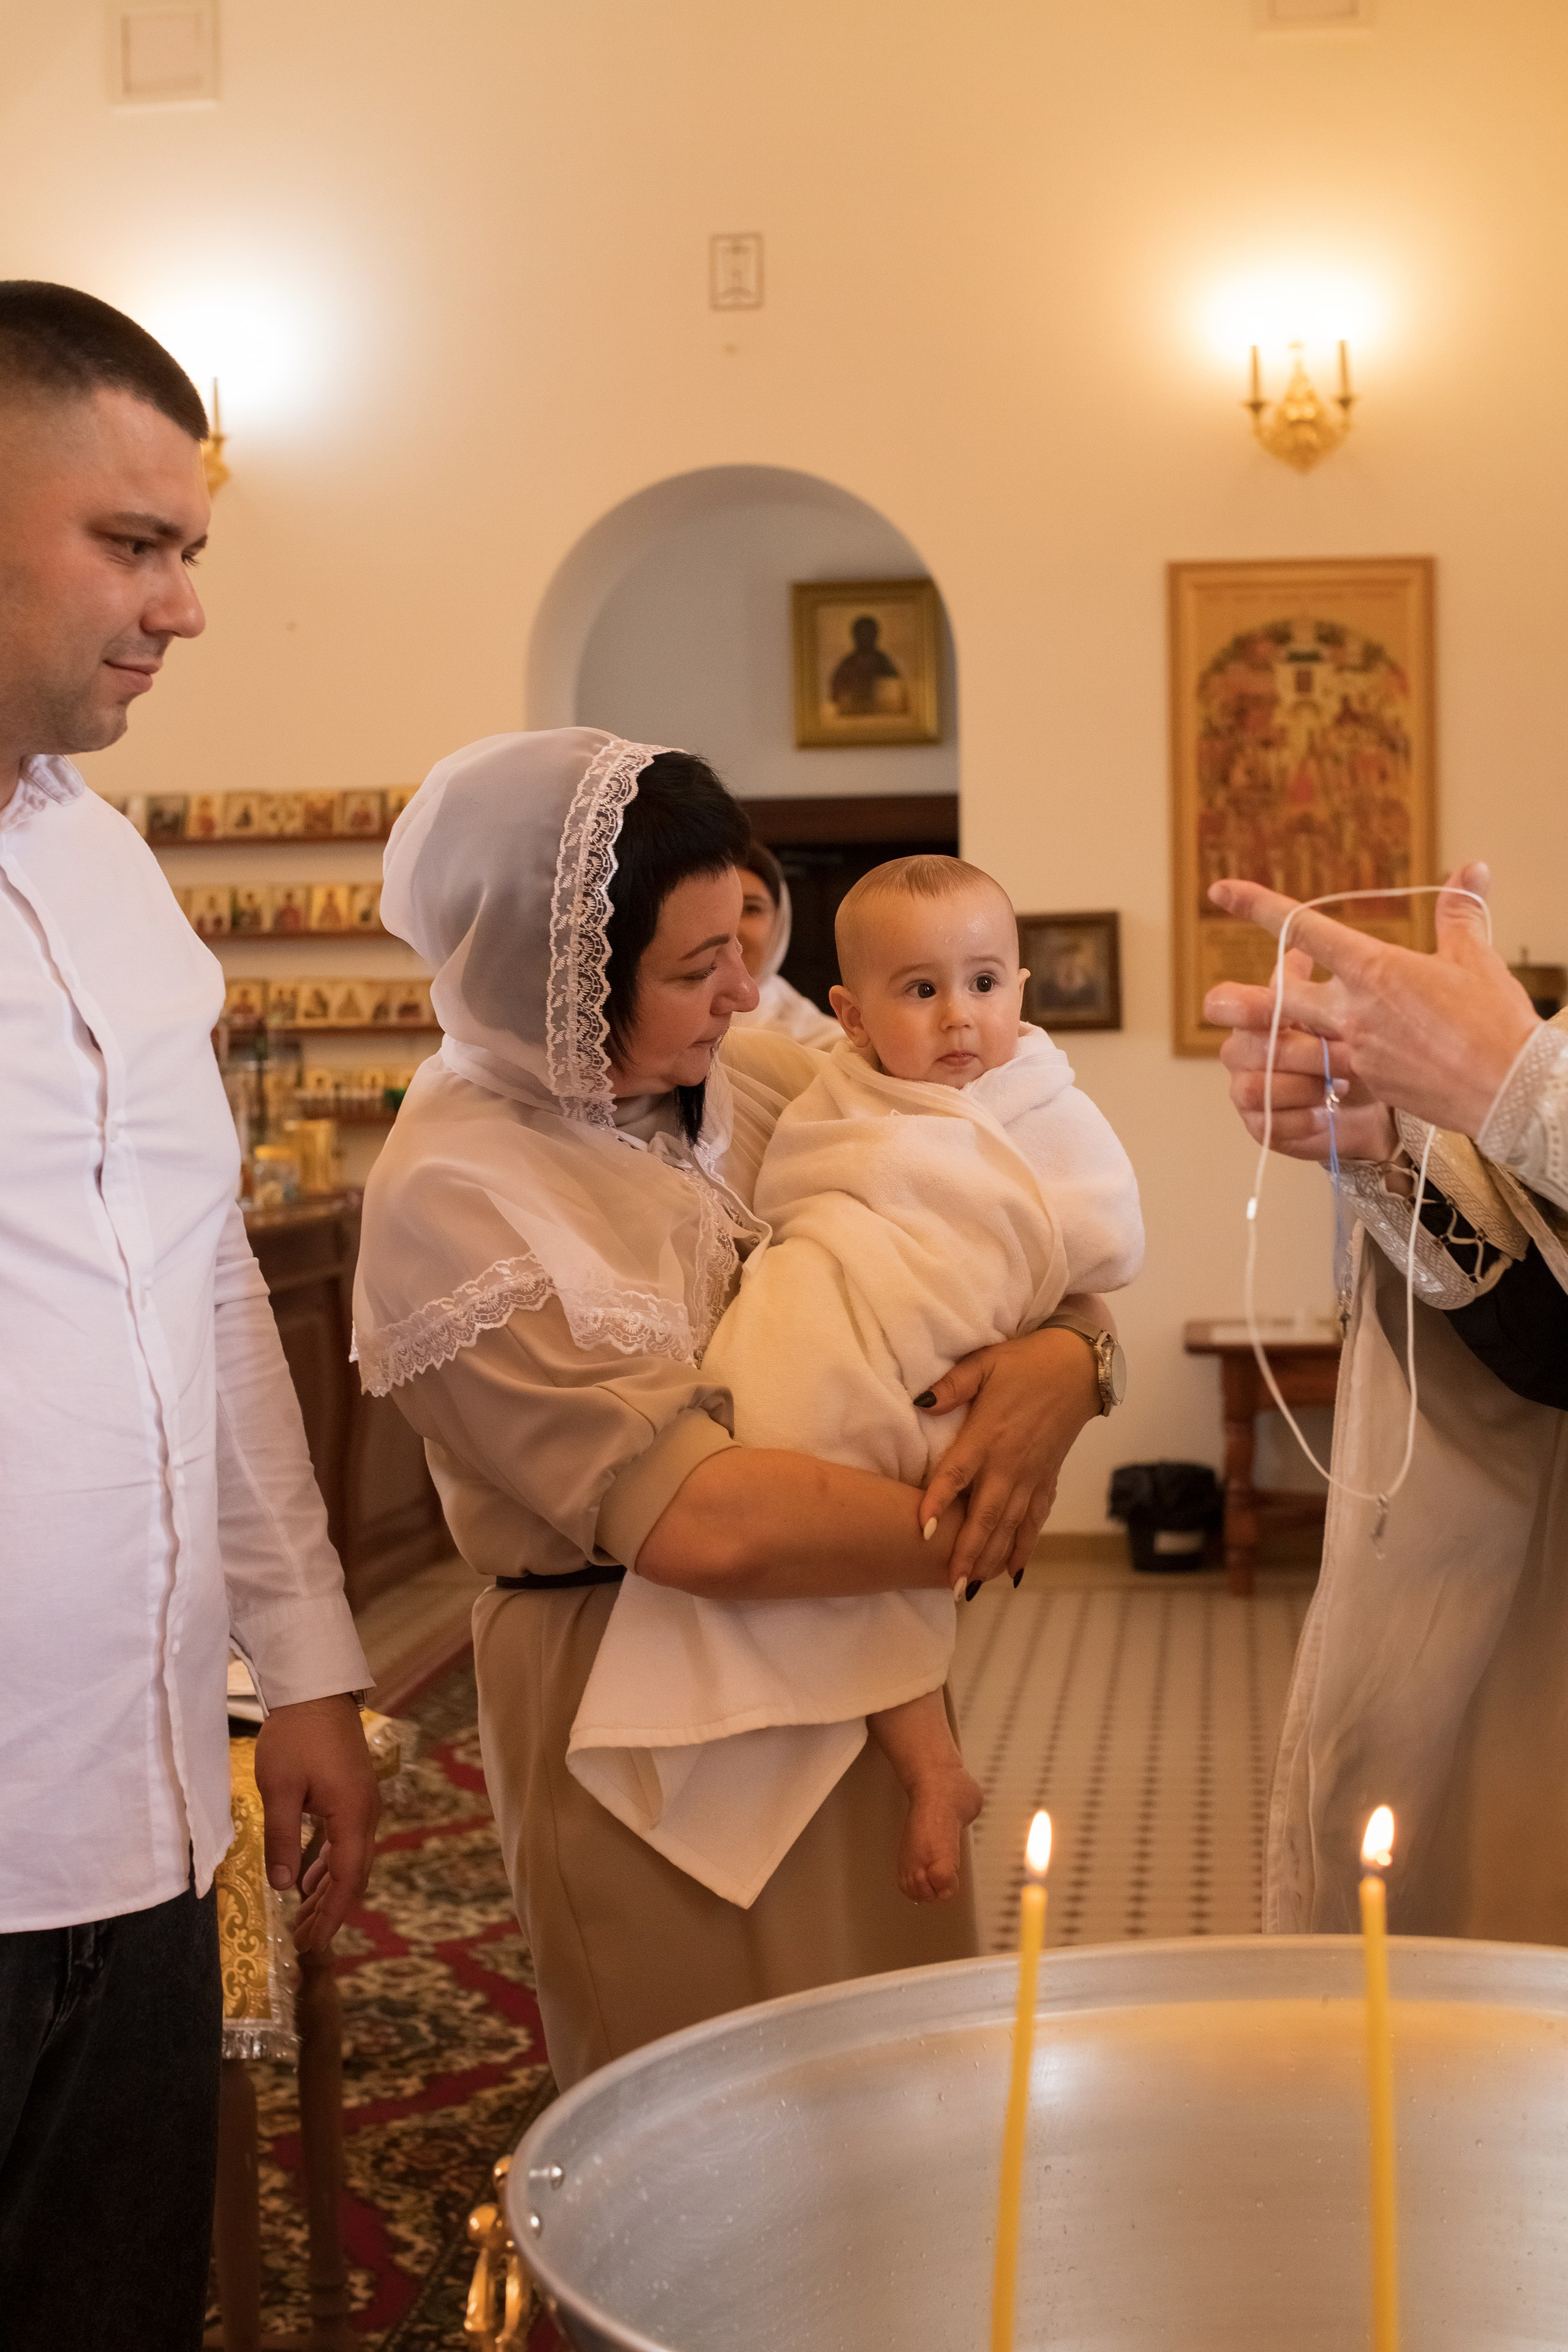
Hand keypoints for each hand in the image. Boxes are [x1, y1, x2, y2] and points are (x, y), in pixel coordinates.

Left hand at [254, 1692, 380, 1952]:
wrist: (316, 1689)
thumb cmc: (295, 1736)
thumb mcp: (279, 1789)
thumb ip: (282, 1839)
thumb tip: (282, 1887)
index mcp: (353, 1815)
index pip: (346, 1879)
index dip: (330, 1915)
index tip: (313, 1945)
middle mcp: (367, 1813)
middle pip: (354, 1874)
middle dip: (329, 1910)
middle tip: (303, 1941)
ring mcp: (364, 1802)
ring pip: (351, 1859)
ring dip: (328, 1889)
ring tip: (303, 1917)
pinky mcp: (354, 1793)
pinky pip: (347, 1841)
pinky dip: (330, 1865)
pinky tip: (310, 1877)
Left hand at [917, 1326, 1100, 1587]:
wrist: (1079, 1368)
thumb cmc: (1025, 1363)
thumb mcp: (984, 1364)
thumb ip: (951, 1386)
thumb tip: (920, 1403)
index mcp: (989, 1435)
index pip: (958, 1474)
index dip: (940, 1502)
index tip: (924, 1531)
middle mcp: (1010, 1463)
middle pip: (986, 1515)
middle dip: (968, 1551)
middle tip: (951, 1583)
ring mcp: (1032, 1475)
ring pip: (1010, 1525)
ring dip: (991, 1557)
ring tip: (972, 1586)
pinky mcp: (1047, 1479)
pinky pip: (1036, 1520)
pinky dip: (1024, 1547)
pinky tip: (1014, 1571)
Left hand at [1204, 865, 1537, 1140]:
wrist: (1510, 1088)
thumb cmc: (1495, 1021)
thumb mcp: (1475, 959)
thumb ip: (1460, 914)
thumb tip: (1471, 869)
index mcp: (1375, 969)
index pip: (1306, 930)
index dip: (1259, 907)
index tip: (1224, 892)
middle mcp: (1356, 1010)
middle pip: (1283, 1000)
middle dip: (1247, 1001)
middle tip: (1212, 1001)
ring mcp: (1357, 1050)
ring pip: (1297, 1044)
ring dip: (1270, 1043)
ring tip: (1237, 1049)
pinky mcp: (1368, 1084)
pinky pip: (1330, 1075)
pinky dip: (1320, 1070)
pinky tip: (1318, 1072)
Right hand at [1206, 945, 1396, 1162]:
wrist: (1377, 1103)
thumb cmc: (1353, 1049)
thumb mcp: (1339, 1010)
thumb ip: (1309, 985)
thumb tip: (1299, 950)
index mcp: (1255, 1017)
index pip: (1222, 1003)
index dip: (1242, 1004)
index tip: (1277, 1007)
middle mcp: (1242, 1053)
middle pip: (1249, 1048)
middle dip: (1305, 1052)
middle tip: (1349, 1055)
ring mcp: (1248, 1090)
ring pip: (1256, 1086)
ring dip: (1305, 1087)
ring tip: (1341, 1086)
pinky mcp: (1260, 1127)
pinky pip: (1268, 1123)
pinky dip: (1304, 1118)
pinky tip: (1327, 1112)